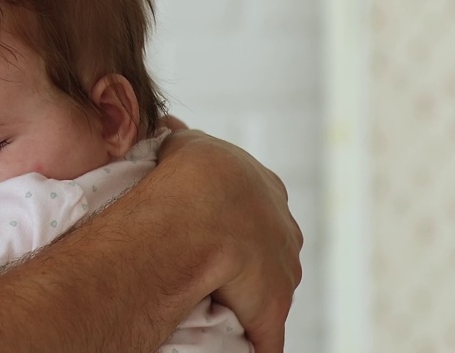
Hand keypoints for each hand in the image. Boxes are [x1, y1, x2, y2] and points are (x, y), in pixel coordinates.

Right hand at [156, 129, 302, 352]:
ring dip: (246, 297)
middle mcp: (283, 228)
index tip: (208, 223)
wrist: (200, 211)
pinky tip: (243, 348)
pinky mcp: (272, 309)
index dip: (232, 216)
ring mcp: (282, 270)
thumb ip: (182, 138)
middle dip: (247, 256)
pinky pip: (265, 334)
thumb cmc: (188, 175)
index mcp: (267, 187)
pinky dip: (255, 342)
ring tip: (213, 301)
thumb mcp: (185, 143)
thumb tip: (171, 124)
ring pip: (268, 288)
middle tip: (209, 264)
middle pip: (268, 247)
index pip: (255, 205)